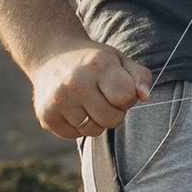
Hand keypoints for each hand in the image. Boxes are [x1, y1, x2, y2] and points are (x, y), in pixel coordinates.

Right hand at [31, 41, 151, 141]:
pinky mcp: (46, 116)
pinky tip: (73, 107)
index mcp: (98, 65)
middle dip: (113, 111)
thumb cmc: (93, 60)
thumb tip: (145, 96)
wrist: (51, 56)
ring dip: (95, 120)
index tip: (119, 87)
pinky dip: (78, 125)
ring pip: (93, 130)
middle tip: (103, 96)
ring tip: (87, 100)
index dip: (127, 96)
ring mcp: (58, 100)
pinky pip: (75, 135)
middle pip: (112, 120)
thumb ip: (139, 76)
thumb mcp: (119, 59)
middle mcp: (76, 83)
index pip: (126, 98)